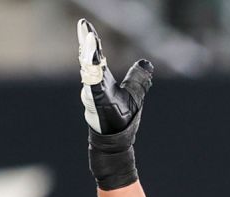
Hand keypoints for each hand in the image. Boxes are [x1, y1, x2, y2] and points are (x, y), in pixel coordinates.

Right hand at [77, 19, 151, 136]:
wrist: (116, 138)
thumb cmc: (121, 117)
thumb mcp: (134, 93)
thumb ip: (137, 78)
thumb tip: (146, 63)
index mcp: (103, 79)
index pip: (97, 55)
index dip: (92, 42)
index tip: (86, 26)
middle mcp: (97, 83)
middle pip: (90, 57)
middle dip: (87, 41)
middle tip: (83, 25)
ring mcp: (95, 91)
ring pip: (90, 68)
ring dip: (89, 53)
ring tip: (89, 37)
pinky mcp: (97, 101)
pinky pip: (93, 85)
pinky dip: (92, 73)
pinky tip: (90, 63)